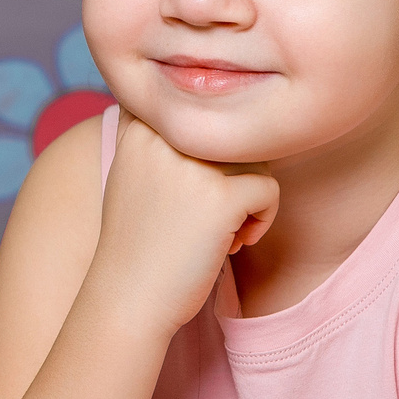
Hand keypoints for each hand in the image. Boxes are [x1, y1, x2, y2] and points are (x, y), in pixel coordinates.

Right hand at [89, 111, 278, 332]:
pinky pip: (269, 189)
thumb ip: (160, 136)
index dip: (211, 149)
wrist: (129, 299)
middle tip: (209, 216)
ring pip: (256, 156)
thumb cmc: (138, 242)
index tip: (195, 190)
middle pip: (234, 132)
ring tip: (224, 230)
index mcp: (142, 125)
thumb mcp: (131, 173)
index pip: (202, 109)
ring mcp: (193, 165)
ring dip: (250, 195)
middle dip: (234, 175)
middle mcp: (164, 135)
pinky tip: (236, 244)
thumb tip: (209, 99)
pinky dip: (263, 219)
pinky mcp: (221, 196)